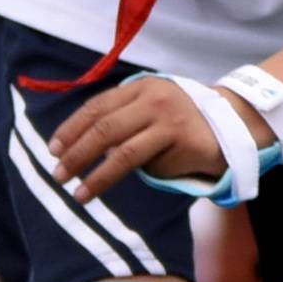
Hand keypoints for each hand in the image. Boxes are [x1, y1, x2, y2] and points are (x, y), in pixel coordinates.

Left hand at [46, 72, 239, 199]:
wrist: (229, 124)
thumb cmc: (179, 121)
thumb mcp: (149, 109)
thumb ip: (120, 120)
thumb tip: (77, 148)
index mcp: (139, 87)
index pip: (96, 107)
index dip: (71, 129)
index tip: (53, 149)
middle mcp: (153, 99)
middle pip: (104, 128)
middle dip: (76, 154)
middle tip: (58, 174)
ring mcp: (168, 120)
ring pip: (122, 151)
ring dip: (96, 176)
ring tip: (77, 193)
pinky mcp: (181, 142)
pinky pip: (148, 164)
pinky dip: (134, 176)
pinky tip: (119, 187)